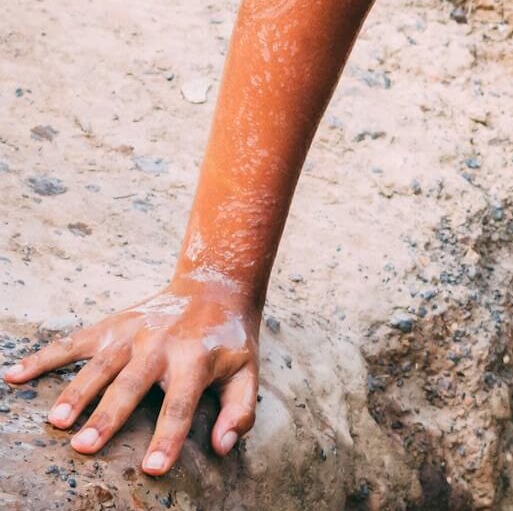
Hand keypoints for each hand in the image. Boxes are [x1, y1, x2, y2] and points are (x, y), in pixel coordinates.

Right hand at [2, 276, 260, 474]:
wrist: (214, 287)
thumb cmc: (229, 341)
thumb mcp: (247, 372)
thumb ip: (239, 411)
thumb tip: (222, 447)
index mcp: (196, 360)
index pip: (180, 405)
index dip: (167, 437)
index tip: (152, 468)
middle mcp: (161, 346)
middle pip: (131, 386)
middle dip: (107, 416)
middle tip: (84, 446)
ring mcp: (132, 334)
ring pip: (99, 365)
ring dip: (75, 392)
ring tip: (55, 421)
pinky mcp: (110, 326)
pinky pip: (72, 342)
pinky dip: (43, 358)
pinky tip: (14, 376)